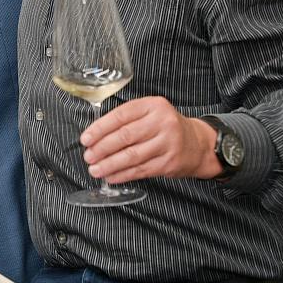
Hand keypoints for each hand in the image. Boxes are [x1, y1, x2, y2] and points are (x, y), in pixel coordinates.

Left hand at [80, 96, 221, 182]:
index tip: (86, 138)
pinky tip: (111, 177)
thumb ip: (127, 119)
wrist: (197, 144)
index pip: (121, 115)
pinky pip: (141, 170)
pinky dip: (123, 175)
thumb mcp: (150, 112)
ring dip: (110, 164)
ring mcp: (168, 143)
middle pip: (125, 136)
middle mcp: (162, 122)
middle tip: (88, 156)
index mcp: (153, 105)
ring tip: (95, 170)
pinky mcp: (169, 163)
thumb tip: (95, 136)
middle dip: (102, 148)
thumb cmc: (166, 127)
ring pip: (132, 156)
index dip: (100, 128)